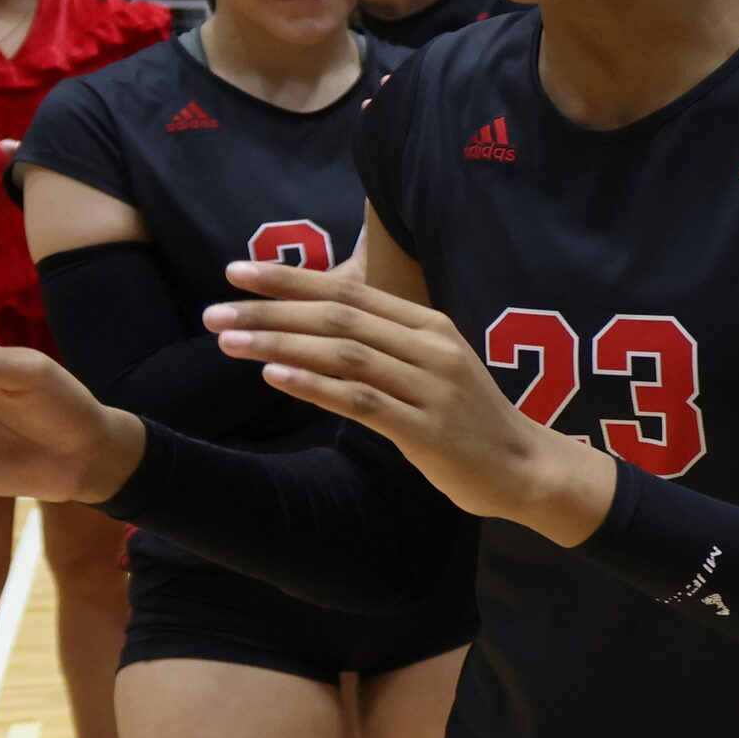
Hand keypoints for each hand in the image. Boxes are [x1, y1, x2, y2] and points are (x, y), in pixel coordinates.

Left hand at [209, 259, 615, 542]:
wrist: (524, 466)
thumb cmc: (468, 417)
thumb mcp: (433, 365)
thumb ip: (385, 343)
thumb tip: (315, 326)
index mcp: (429, 325)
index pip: (349, 292)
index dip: (290, 279)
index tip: (236, 271)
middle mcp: (430, 348)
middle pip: (339, 318)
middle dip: (270, 310)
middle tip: (214, 311)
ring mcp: (430, 388)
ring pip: (344, 355)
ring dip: (280, 345)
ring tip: (229, 342)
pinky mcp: (426, 430)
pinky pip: (361, 402)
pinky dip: (315, 386)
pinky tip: (275, 377)